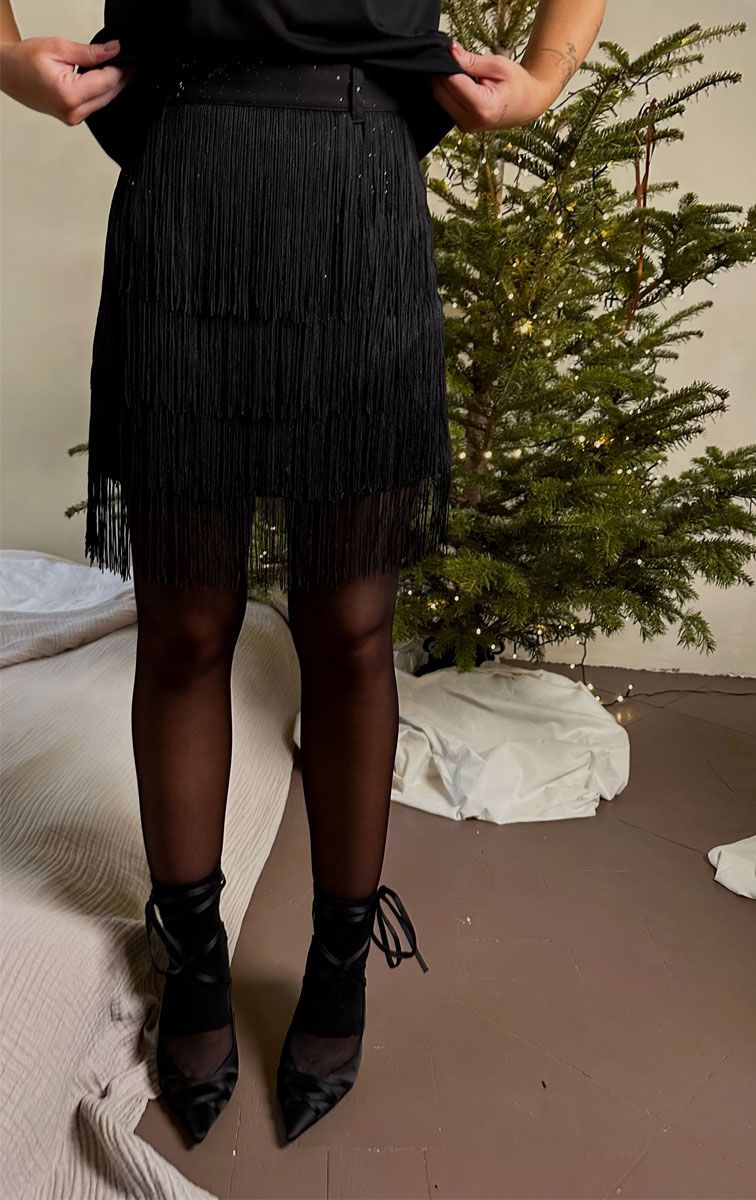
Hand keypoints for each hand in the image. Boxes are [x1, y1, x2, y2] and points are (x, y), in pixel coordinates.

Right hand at [0, 37, 134, 124]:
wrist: (8, 73)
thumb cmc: (24, 61)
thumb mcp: (59, 48)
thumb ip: (90, 53)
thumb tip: (113, 51)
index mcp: (69, 96)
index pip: (107, 82)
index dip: (121, 69)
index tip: (129, 57)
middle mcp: (72, 113)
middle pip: (109, 95)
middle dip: (120, 77)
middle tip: (128, 61)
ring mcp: (73, 118)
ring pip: (104, 102)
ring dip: (112, 85)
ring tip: (115, 66)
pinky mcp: (73, 118)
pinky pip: (95, 105)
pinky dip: (101, 92)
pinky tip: (102, 79)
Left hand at [432, 41, 554, 131]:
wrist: (528, 105)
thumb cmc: (518, 84)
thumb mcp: (498, 66)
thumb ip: (471, 61)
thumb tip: (451, 51)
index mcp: (481, 107)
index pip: (451, 82)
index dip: (448, 64)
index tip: (451, 51)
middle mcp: (470, 122)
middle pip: (440, 92)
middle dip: (443, 73)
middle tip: (457, 60)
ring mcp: (465, 127)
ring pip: (440, 99)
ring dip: (445, 83)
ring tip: (464, 73)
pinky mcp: (462, 126)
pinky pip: (446, 105)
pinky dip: (449, 92)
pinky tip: (463, 85)